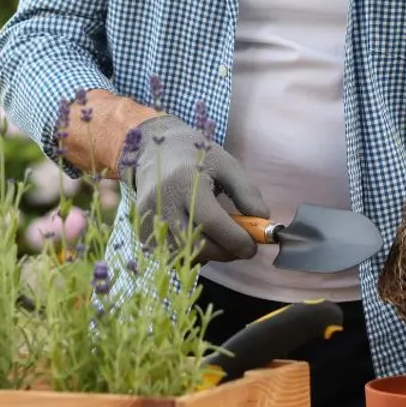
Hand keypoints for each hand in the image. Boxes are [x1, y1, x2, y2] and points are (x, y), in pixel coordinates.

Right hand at [121, 114, 269, 262]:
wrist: (154, 150)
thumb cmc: (196, 157)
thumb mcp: (227, 165)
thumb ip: (247, 192)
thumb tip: (263, 222)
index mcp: (185, 182)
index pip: (212, 222)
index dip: (236, 240)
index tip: (252, 247)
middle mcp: (162, 202)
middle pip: (198, 244)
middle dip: (226, 252)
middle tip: (241, 245)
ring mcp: (149, 220)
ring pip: (185, 255)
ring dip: (209, 254)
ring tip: (218, 236)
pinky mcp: (142, 232)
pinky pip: (172, 256)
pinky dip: (190, 253)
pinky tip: (197, 236)